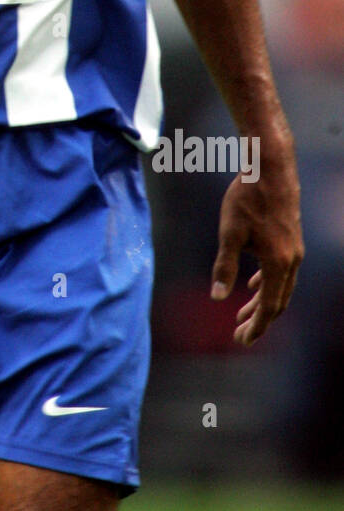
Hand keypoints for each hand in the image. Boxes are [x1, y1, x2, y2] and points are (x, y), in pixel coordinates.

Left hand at [210, 149, 303, 345]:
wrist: (271, 169)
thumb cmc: (247, 198)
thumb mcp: (230, 233)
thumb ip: (224, 267)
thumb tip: (217, 297)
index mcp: (277, 263)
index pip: (268, 307)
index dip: (256, 326)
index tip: (242, 340)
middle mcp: (291, 261)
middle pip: (277, 301)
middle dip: (258, 320)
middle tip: (239, 334)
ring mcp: (293, 250)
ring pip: (280, 287)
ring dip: (261, 302)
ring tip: (241, 314)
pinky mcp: (290, 240)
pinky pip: (281, 271)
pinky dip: (267, 283)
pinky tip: (253, 284)